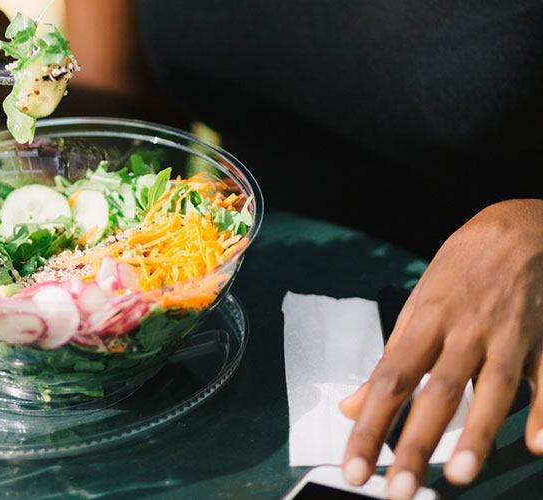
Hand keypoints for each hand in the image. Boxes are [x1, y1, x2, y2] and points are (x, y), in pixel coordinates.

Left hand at [339, 199, 542, 498]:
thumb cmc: (459, 272)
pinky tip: (539, 445)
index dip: (369, 427)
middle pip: (436, 391)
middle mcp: (463, 330)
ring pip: (492, 387)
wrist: (519, 228)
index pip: (389, 381)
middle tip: (396, 491)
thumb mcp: (416, 307)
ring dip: (475, 432)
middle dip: (414, 443)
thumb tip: (352, 408)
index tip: (353, 467)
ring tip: (456, 476)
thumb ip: (391, 362)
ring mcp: (509, 334)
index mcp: (424, 322)